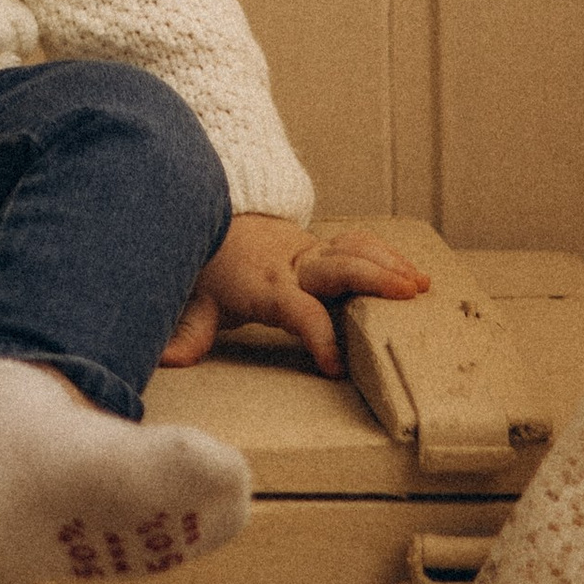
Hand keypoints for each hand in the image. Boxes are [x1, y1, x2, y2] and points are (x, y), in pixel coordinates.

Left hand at [162, 216, 430, 375]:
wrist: (216, 216)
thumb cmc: (212, 268)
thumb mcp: (198, 301)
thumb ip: (188, 332)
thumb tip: (164, 358)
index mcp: (266, 284)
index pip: (297, 309)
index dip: (317, 335)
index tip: (335, 366)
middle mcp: (294, 264)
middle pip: (338, 267)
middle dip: (372, 279)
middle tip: (406, 296)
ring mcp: (312, 251)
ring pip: (354, 249)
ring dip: (389, 264)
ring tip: (419, 285)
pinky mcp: (325, 245)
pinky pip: (360, 243)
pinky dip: (387, 253)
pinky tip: (412, 271)